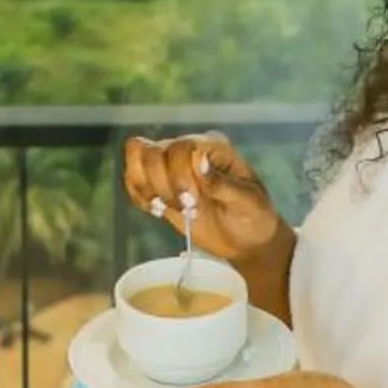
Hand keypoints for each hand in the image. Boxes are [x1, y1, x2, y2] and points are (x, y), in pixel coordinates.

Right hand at [121, 131, 283, 263]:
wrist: (247, 240)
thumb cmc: (254, 217)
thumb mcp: (248, 202)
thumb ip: (223, 183)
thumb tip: (198, 161)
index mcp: (212, 147)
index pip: (180, 147)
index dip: (180, 176)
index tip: (195, 201)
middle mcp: (188, 150)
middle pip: (152, 152)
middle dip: (164, 185)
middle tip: (186, 208)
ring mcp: (171, 166)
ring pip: (137, 159)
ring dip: (148, 189)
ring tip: (170, 208)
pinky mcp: (159, 185)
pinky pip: (133, 179)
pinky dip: (139, 196)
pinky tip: (158, 210)